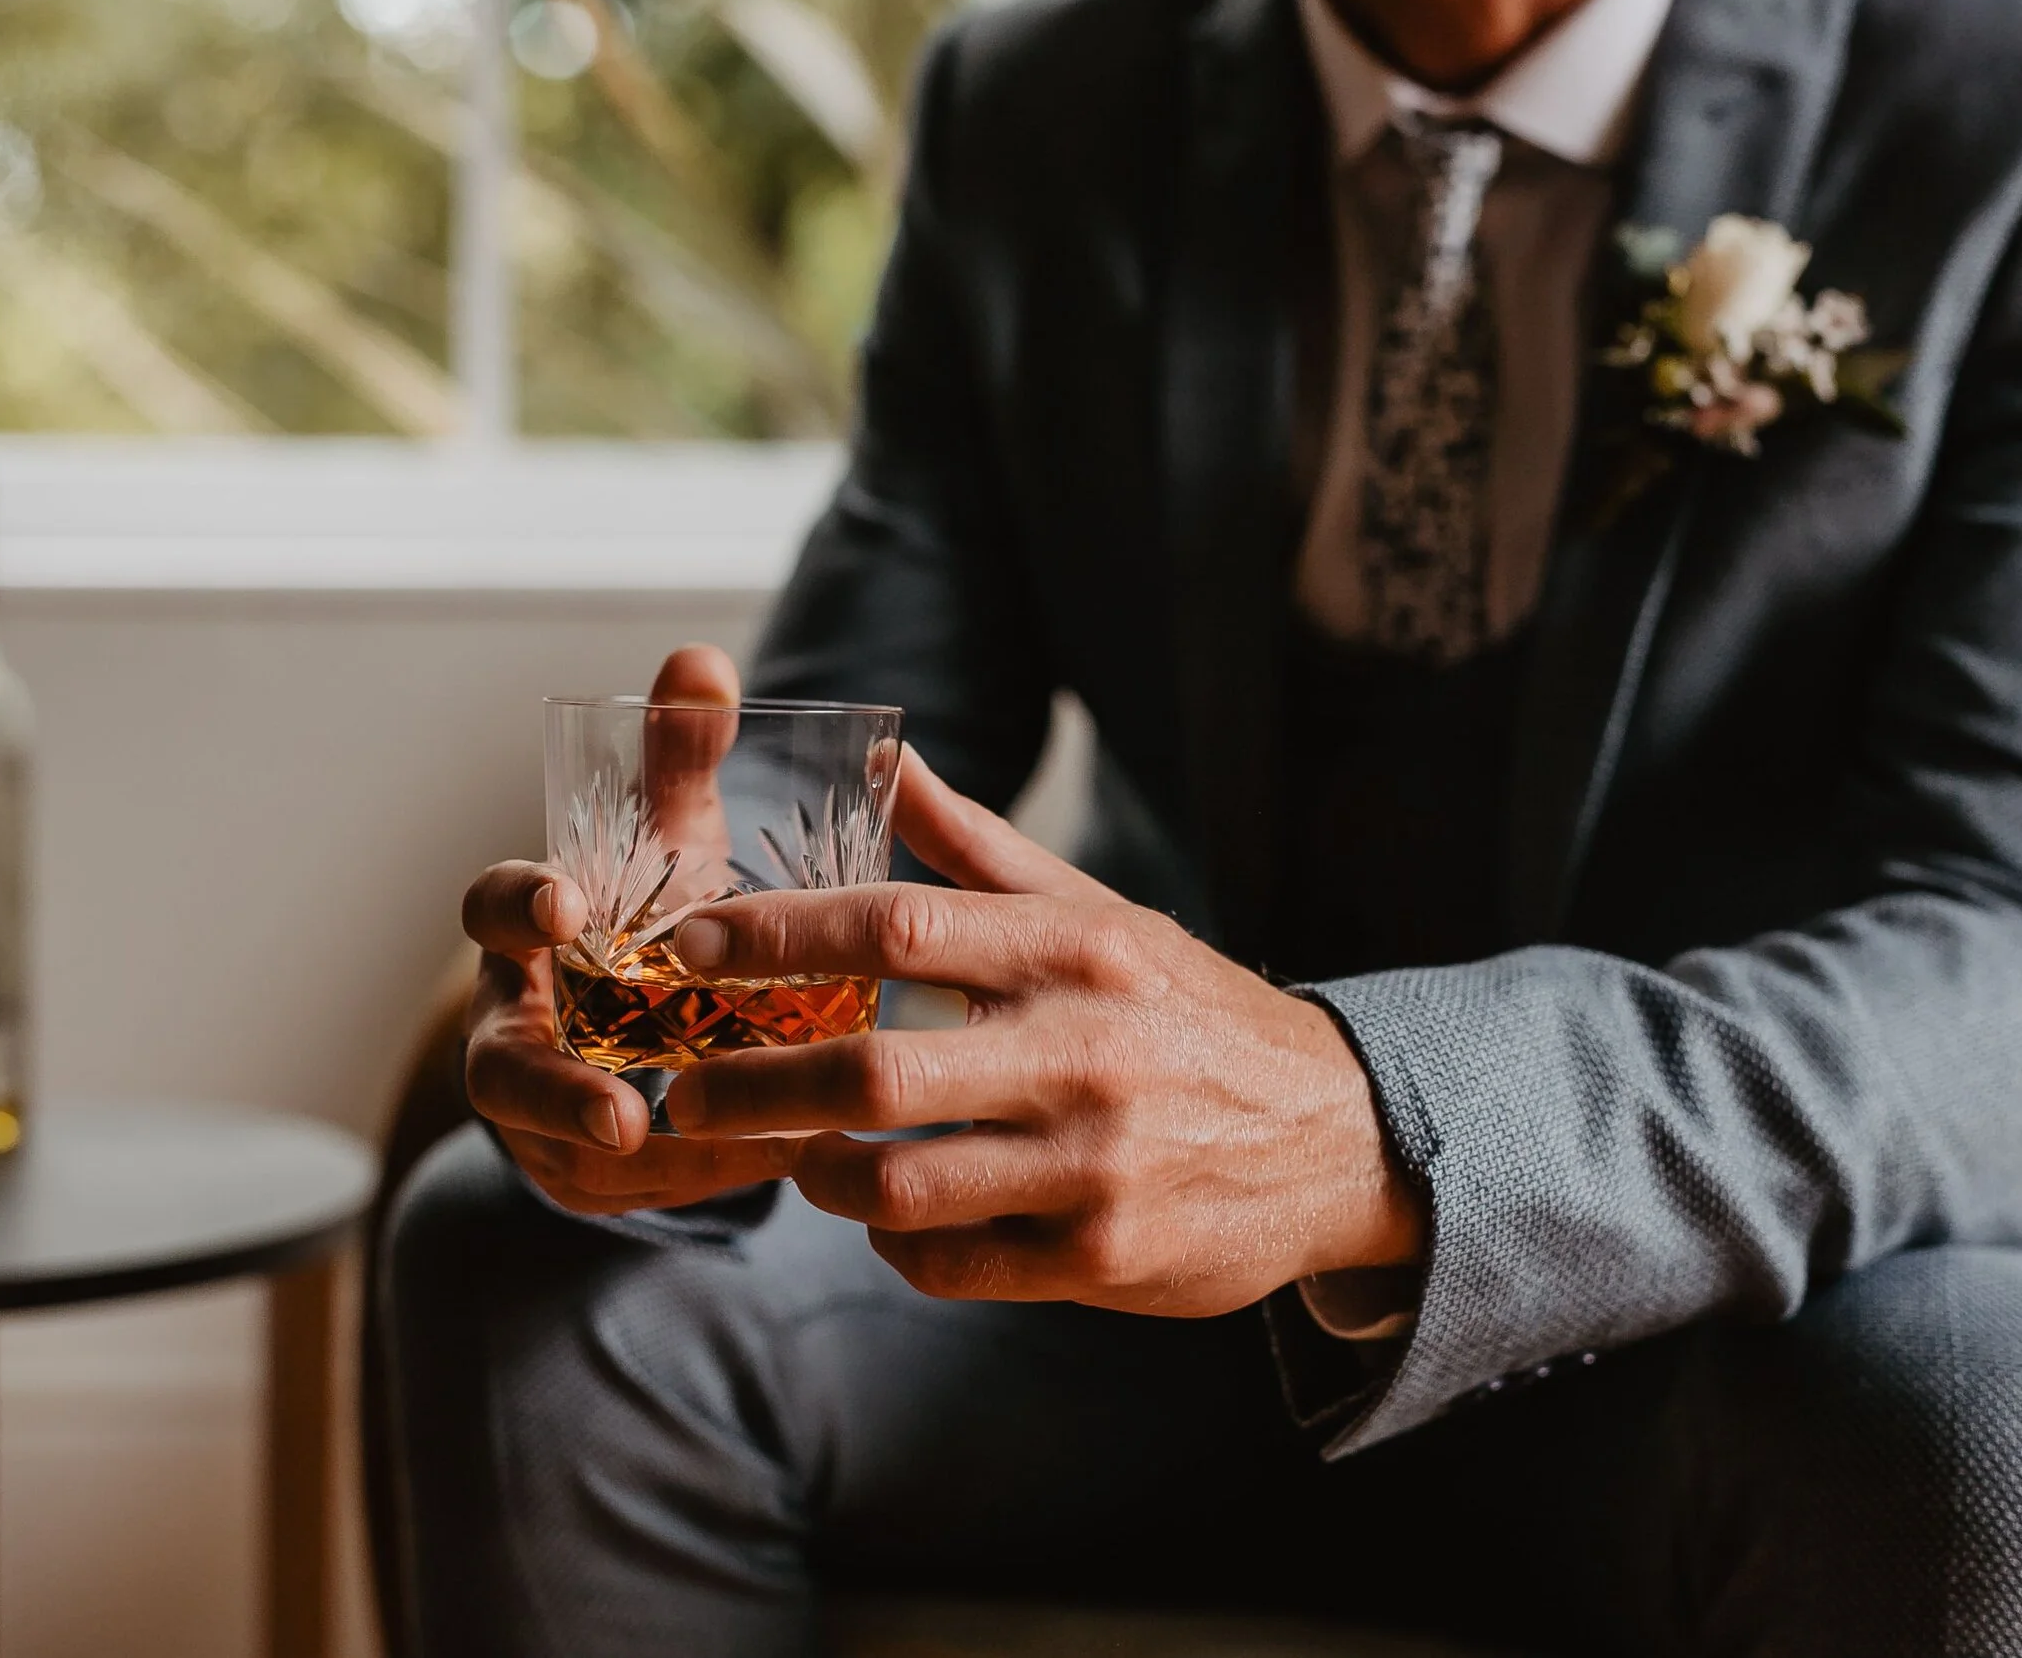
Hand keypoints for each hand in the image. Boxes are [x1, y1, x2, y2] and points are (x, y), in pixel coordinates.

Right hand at [461, 645, 798, 1213]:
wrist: (663, 1022)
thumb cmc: (664, 914)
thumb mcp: (672, 839)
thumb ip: (681, 758)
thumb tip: (703, 662)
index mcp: (529, 934)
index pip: (490, 910)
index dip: (516, 907)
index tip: (564, 907)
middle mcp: (520, 1027)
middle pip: (500, 1073)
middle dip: (553, 1095)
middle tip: (617, 1116)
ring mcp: (545, 1114)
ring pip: (569, 1152)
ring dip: (647, 1160)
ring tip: (722, 1159)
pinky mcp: (591, 1177)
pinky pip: (632, 1194)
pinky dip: (695, 1182)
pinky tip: (766, 1171)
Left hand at [666, 746, 1425, 1316]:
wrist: (1338, 1135)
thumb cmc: (1187, 1012)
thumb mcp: (1101, 915)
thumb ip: (980, 848)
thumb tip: (885, 758)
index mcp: (1074, 950)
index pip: (897, 922)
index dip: (778, 934)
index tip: (692, 942)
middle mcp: (1083, 1051)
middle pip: (872, 1072)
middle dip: (753, 1086)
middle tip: (684, 1090)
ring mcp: (1093, 1163)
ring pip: (899, 1187)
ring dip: (817, 1176)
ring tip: (791, 1156)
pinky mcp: (1101, 1256)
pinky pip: (950, 1265)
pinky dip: (894, 1247)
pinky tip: (886, 1220)